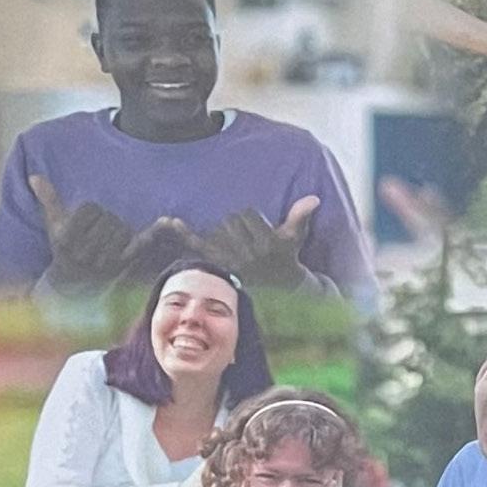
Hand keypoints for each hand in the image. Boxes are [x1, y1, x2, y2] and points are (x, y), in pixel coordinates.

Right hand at [27, 174, 191, 288]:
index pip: (89, 209)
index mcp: (68, 237)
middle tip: (97, 235)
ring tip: (107, 242)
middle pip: (108, 218)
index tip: (84, 223)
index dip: (89, 212)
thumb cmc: (64, 248)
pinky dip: (154, 233)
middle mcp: (86, 251)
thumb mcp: (53, 224)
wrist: (73, 285)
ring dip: (119, 231)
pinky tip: (166, 221)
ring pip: (123, 230)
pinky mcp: (125, 267)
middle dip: (105, 221)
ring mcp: (106, 260)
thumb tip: (35, 176)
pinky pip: (141, 245)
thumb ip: (48, 199)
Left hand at [198, 197, 319, 287]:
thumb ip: (300, 216)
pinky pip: (199, 246)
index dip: (253, 217)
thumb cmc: (286, 256)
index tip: (260, 228)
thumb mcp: (295, 237)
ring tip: (234, 243)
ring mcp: (231, 259)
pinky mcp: (219, 264)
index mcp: (267, 243)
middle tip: (246, 236)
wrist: (278, 288)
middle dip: (237, 223)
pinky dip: (186, 234)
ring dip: (223, 232)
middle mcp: (249, 253)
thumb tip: (314, 198)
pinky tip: (172, 221)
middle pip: (231, 221)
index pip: (249, 214)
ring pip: (218, 230)